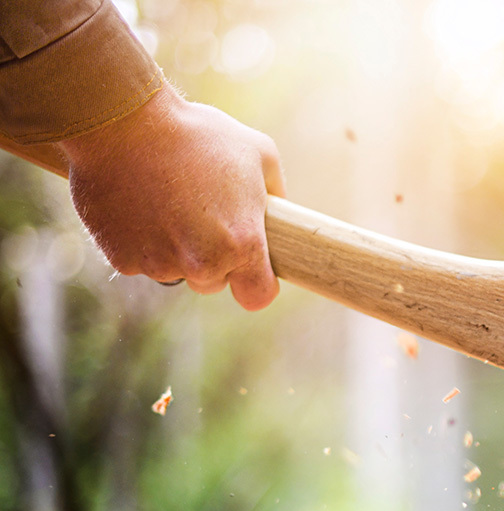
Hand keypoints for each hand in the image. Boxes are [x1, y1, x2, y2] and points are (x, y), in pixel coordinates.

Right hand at [58, 85, 285, 310]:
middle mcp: (201, 264)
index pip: (258, 296)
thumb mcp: (258, 152)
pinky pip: (138, 260)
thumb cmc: (196, 133)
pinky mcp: (121, 260)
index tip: (251, 270)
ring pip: (174, 270)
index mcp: (242, 245)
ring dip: (173, 248)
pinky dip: (138, 241)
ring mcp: (159, 264)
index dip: (256, 283)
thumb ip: (275, 192)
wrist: (122, 120)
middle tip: (200, 215)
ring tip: (166, 201)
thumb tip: (280, 213)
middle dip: (211, 257)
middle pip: (212, 282)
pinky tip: (137, 204)